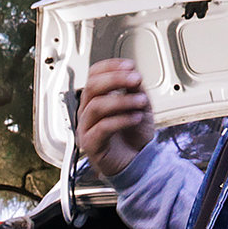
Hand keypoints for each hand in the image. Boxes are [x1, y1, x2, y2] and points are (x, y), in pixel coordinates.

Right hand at [76, 57, 156, 176]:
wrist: (139, 163)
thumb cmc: (134, 137)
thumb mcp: (139, 105)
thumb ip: (134, 89)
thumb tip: (131, 73)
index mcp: (96, 100)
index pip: (94, 76)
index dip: (110, 67)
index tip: (129, 65)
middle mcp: (88, 112)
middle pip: (92, 87)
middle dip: (116, 79)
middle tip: (135, 79)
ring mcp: (86, 128)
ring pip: (96, 106)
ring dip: (122, 100)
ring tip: (141, 102)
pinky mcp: (91, 144)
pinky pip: (102, 127)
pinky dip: (122, 120)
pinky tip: (135, 118)